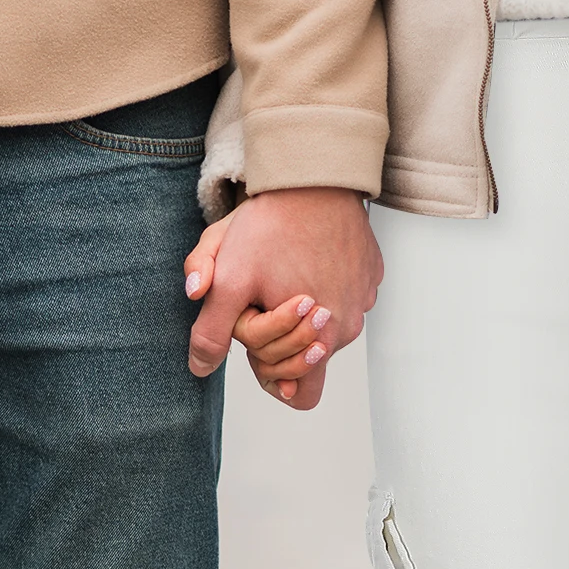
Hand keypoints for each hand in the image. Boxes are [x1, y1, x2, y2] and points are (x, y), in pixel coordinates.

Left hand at [183, 187, 381, 411]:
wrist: (314, 175)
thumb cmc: (271, 227)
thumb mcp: (228, 279)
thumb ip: (210, 330)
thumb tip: (200, 367)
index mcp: (320, 341)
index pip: (297, 394)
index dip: (267, 372)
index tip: (254, 334)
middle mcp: (349, 327)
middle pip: (308, 359)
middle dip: (280, 339)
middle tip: (263, 295)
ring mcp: (363, 299)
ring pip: (324, 327)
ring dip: (299, 312)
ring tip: (282, 269)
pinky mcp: (369, 273)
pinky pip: (343, 294)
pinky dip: (322, 285)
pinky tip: (304, 254)